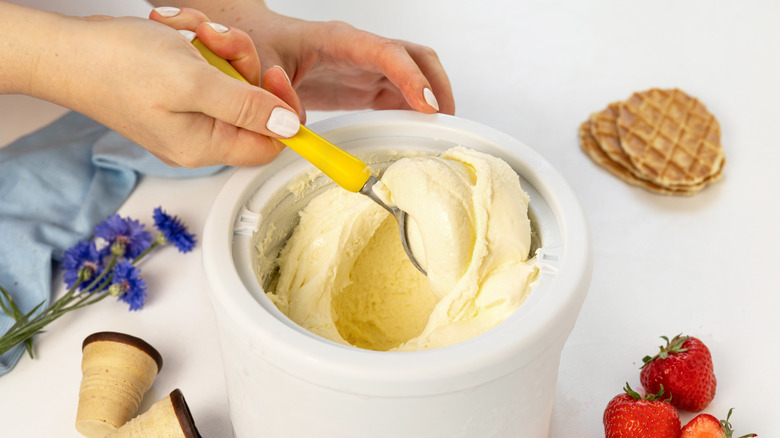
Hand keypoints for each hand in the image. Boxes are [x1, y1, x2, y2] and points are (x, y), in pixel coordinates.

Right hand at [1, 2, 300, 167]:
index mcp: (205, 146)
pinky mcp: (177, 94)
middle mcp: (199, 137)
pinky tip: (176, 32)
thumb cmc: (116, 66)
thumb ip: (246, 107)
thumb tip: (289, 128)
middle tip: (218, 40)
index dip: (280, 110)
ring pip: (231, 80)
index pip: (269, 143)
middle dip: (241, 63)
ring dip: (219, 48)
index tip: (272, 75)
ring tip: (190, 31)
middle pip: (252, 106)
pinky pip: (208, 70)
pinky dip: (199, 45)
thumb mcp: (194, 82)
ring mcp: (187, 115)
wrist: (65, 49)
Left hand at [149, 1, 454, 117]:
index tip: (426, 104)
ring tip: (440, 130)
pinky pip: (400, 95)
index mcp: (339, 39)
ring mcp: (368, 68)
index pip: (386, 52)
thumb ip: (274, 92)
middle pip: (415, 57)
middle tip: (443, 120)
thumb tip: (291, 125)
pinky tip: (418, 132)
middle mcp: (361, 51)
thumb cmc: (260, 43)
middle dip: (435, 85)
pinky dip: (414, 112)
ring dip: (432, 98)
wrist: (255, 42)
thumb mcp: (259, 64)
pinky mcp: (366, 86)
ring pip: (415, 75)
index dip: (409, 77)